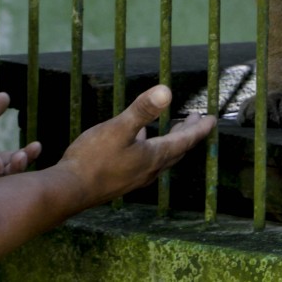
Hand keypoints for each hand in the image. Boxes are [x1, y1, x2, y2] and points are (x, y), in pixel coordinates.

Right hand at [54, 84, 215, 207]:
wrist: (69, 190)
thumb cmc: (93, 158)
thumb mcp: (118, 128)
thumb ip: (142, 110)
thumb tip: (167, 91)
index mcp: (153, 156)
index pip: (184, 141)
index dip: (199, 129)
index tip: (212, 120)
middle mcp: (149, 169)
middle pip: (176, 150)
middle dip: (188, 134)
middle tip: (197, 120)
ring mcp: (135, 177)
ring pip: (162, 158)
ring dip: (172, 143)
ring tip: (173, 129)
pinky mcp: (122, 180)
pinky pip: (146, 162)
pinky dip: (152, 148)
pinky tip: (139, 139)